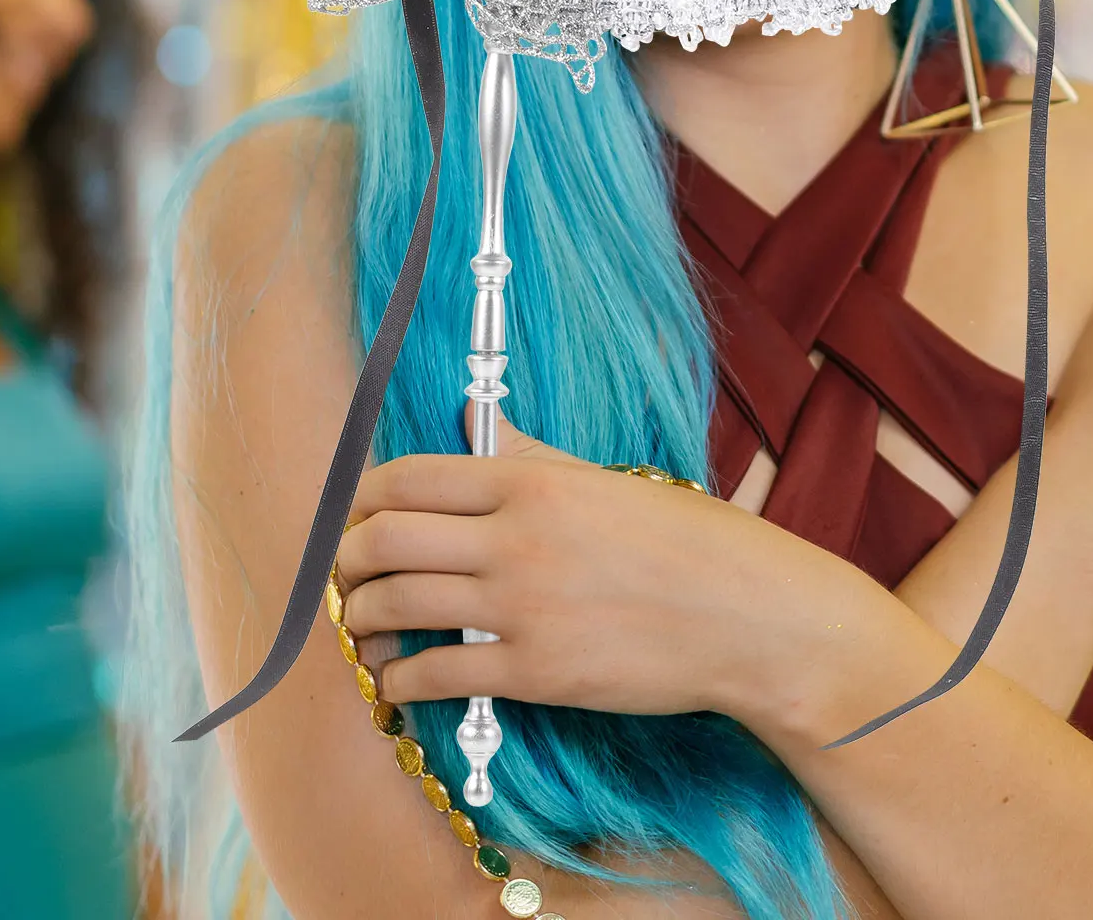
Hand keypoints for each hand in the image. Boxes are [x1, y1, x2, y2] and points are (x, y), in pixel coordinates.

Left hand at [334, 405, 888, 729]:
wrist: (746, 615)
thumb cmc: (684, 541)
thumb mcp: (603, 480)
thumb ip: (527, 452)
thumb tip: (473, 415)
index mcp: (529, 481)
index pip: (405, 478)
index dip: (361, 500)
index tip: (356, 519)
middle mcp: (514, 537)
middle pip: (382, 538)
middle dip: (347, 561)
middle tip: (347, 576)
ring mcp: (521, 606)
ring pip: (394, 605)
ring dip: (362, 620)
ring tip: (365, 628)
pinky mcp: (534, 672)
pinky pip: (434, 672)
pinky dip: (400, 678)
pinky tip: (400, 678)